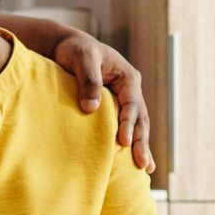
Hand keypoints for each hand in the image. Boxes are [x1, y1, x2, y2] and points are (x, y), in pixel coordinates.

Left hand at [51, 32, 153, 172]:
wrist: (68, 47)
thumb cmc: (76, 50)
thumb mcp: (82, 59)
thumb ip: (88, 81)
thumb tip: (91, 108)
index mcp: (128, 78)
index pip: (132, 104)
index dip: (129, 123)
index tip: (124, 142)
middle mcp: (131, 90)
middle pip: (140, 119)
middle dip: (142, 142)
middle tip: (142, 164)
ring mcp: (126, 100)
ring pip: (138, 126)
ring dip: (141, 146)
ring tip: (147, 168)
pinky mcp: (116, 108)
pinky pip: (127, 127)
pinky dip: (132, 143)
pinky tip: (136, 161)